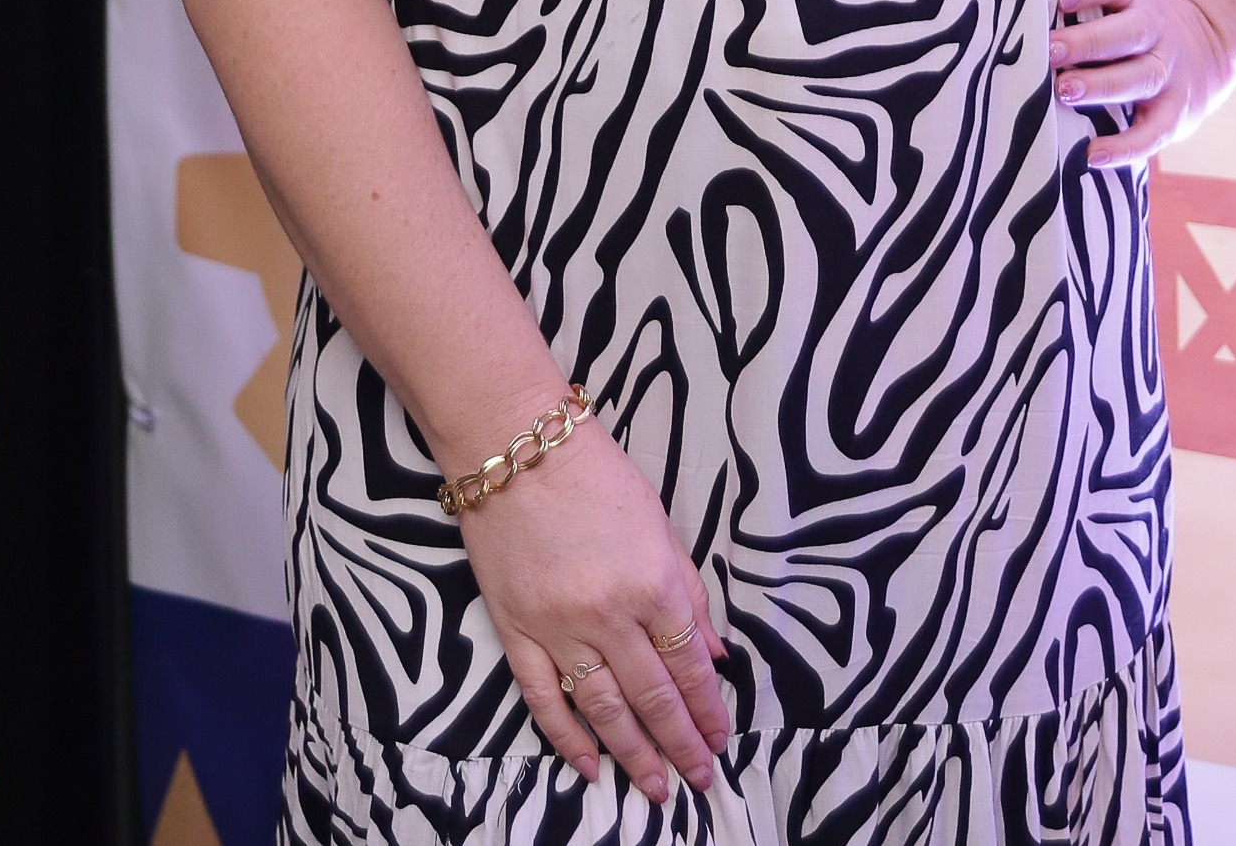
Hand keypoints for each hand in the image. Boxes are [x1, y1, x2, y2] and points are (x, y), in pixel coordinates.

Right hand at [452, 408, 732, 802]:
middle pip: (653, 696)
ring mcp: (557, 627)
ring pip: (603, 708)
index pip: (689, 664)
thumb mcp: (659, 524)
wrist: (513, 445)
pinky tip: (590, 766)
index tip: (722, 739)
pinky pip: (543, 698)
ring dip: (634, 754)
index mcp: (652, 582)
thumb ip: (689, 592)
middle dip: (681, 744)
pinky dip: (567, 738)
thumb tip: (714, 654)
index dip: (709, 709)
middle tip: (700, 780)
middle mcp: (608, 614)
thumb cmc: (594, 475)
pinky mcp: (515, 631)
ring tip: (656, 789)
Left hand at [1051, 0, 1235, 168]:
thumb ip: (1073, 7)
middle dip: (1089, 42)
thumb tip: (1012, 21)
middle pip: (1130, 32)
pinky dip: (1125, 147)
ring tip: (1064, 91)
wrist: (1198, 51)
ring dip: (1101, 85)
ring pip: (1141, 77)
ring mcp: (1167, 73)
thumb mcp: (1112, 3)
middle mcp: (1155, 31)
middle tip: (1051, 51)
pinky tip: (1093, 154)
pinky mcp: (1173, 113)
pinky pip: (1153, 133)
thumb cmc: (1122, 27)